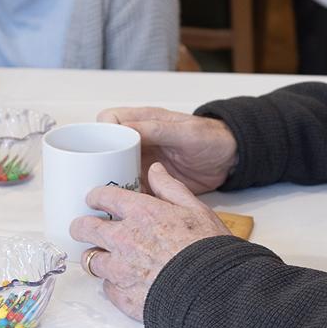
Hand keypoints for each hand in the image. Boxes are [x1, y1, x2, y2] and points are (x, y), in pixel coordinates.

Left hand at [74, 162, 231, 320]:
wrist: (212, 292)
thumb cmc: (208, 251)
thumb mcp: (196, 209)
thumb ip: (170, 188)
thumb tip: (156, 170)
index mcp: (141, 214)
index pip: (104, 197)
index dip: (95, 197)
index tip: (93, 199)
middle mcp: (124, 240)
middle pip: (85, 229)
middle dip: (81, 226)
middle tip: (84, 228)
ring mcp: (120, 270)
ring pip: (90, 260)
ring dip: (96, 257)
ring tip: (105, 258)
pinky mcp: (122, 297)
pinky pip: (106, 288)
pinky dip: (113, 284)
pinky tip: (124, 281)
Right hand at [94, 106, 237, 192]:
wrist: (228, 159)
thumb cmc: (209, 137)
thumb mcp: (183, 131)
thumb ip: (155, 129)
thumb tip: (125, 128)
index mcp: (143, 121)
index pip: (109, 121)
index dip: (101, 132)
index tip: (100, 148)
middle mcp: (139, 141)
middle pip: (106, 149)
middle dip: (99, 162)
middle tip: (98, 177)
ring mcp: (143, 161)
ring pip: (115, 170)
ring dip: (110, 181)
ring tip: (107, 195)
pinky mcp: (151, 181)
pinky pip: (131, 188)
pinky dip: (126, 196)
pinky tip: (124, 206)